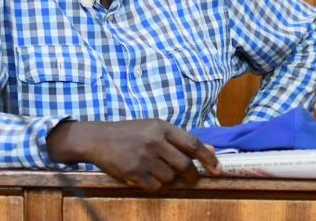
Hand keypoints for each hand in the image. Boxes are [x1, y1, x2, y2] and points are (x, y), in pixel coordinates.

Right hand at [46, 119, 220, 190]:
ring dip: (171, 180)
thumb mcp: (154, 128)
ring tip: (162, 173)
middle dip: (193, 176)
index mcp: (161, 127)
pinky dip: (157, 186)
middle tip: (193, 179)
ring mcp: (144, 158)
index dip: (208, 158)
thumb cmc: (129, 132)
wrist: (98, 139)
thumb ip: (180, 139)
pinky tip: (149, 178)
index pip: (192, 143)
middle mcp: (154, 141)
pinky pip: (156, 187)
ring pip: (170, 178)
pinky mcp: (134, 173)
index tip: (218, 169)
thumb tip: (210, 149)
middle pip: (184, 165)